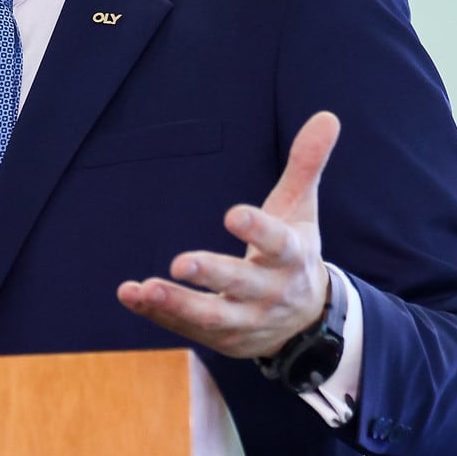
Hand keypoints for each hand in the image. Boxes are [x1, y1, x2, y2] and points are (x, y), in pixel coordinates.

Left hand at [116, 111, 339, 359]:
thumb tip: (326, 116)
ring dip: (177, 304)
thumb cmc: (293, 254)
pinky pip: (185, 328)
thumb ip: (306, 165)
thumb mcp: (301, 211)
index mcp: (292, 256)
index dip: (257, 229)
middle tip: (181, 262)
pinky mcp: (220, 339)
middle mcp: (271, 292)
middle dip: (212, 274)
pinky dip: (157, 313)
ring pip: (211, 316)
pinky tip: (130, 293)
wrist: (303, 322)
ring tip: (146, 288)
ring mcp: (246, 320)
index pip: (278, 244)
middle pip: (241, 283)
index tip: (232, 215)